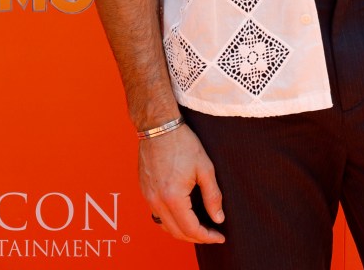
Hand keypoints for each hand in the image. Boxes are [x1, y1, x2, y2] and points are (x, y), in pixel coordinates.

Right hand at [139, 125, 224, 243]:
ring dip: (181, 231)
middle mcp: (157, 201)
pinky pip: (156, 214)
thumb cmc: (182, 142)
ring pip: (164, 226)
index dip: (207, 236)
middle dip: (196, 237)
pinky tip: (181, 214)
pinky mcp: (144, 190)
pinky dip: (170, 220)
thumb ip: (212, 196)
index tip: (220, 236)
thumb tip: (218, 218)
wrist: (158, 125)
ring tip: (198, 227)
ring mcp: (148, 196)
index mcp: (173, 197)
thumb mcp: (205, 168)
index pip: (191, 229)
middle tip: (211, 234)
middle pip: (177, 232)